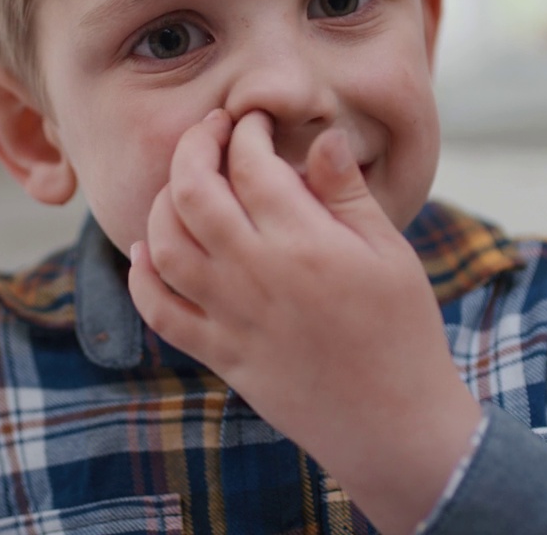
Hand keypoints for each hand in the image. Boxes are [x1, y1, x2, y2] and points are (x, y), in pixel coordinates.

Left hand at [128, 109, 481, 534]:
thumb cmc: (403, 333)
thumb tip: (320, 136)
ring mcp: (231, 318)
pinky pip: (160, 313)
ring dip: (163, 203)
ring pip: (165, 245)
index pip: (252, 165)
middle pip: (192, 193)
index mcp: (305, 244)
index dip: (247, 130)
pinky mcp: (220, 355)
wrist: (395, 425)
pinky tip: (147, 252)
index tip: (254, 121)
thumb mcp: (391, 253)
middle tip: (212, 131)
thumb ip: (347, 193)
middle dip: (193, 147)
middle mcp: (257, 275)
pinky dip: (143, 278)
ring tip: (186, 184)